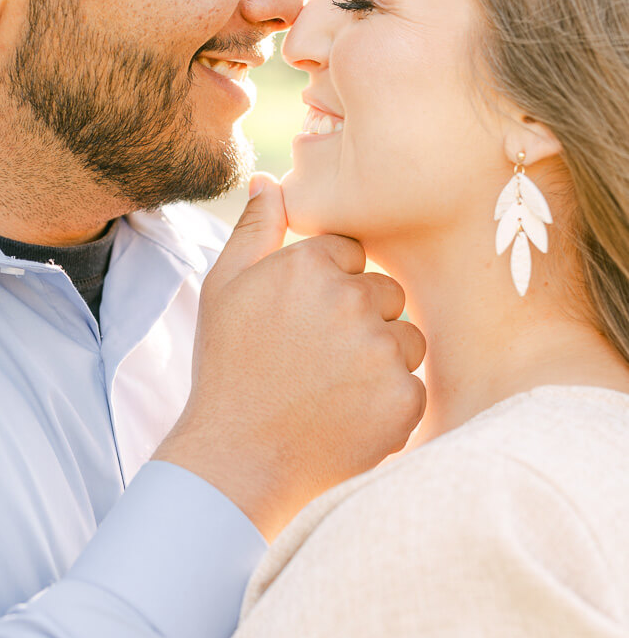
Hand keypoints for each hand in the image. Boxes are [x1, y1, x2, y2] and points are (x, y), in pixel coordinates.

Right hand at [155, 174, 425, 538]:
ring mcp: (381, 351)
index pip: (353, 255)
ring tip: (333, 388)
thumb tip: (270, 178)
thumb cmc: (228, 369)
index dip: (329, 288)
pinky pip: (413, 385)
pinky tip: (347, 415)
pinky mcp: (404, 400)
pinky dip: (388, 402)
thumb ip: (256, 229)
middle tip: (317, 359)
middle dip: (362, 320)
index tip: (304, 322)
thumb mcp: (224, 288)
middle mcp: (352, 300)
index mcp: (310, 264)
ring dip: (382, 359)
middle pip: (387, 293)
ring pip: (407, 338)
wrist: (238, 458)